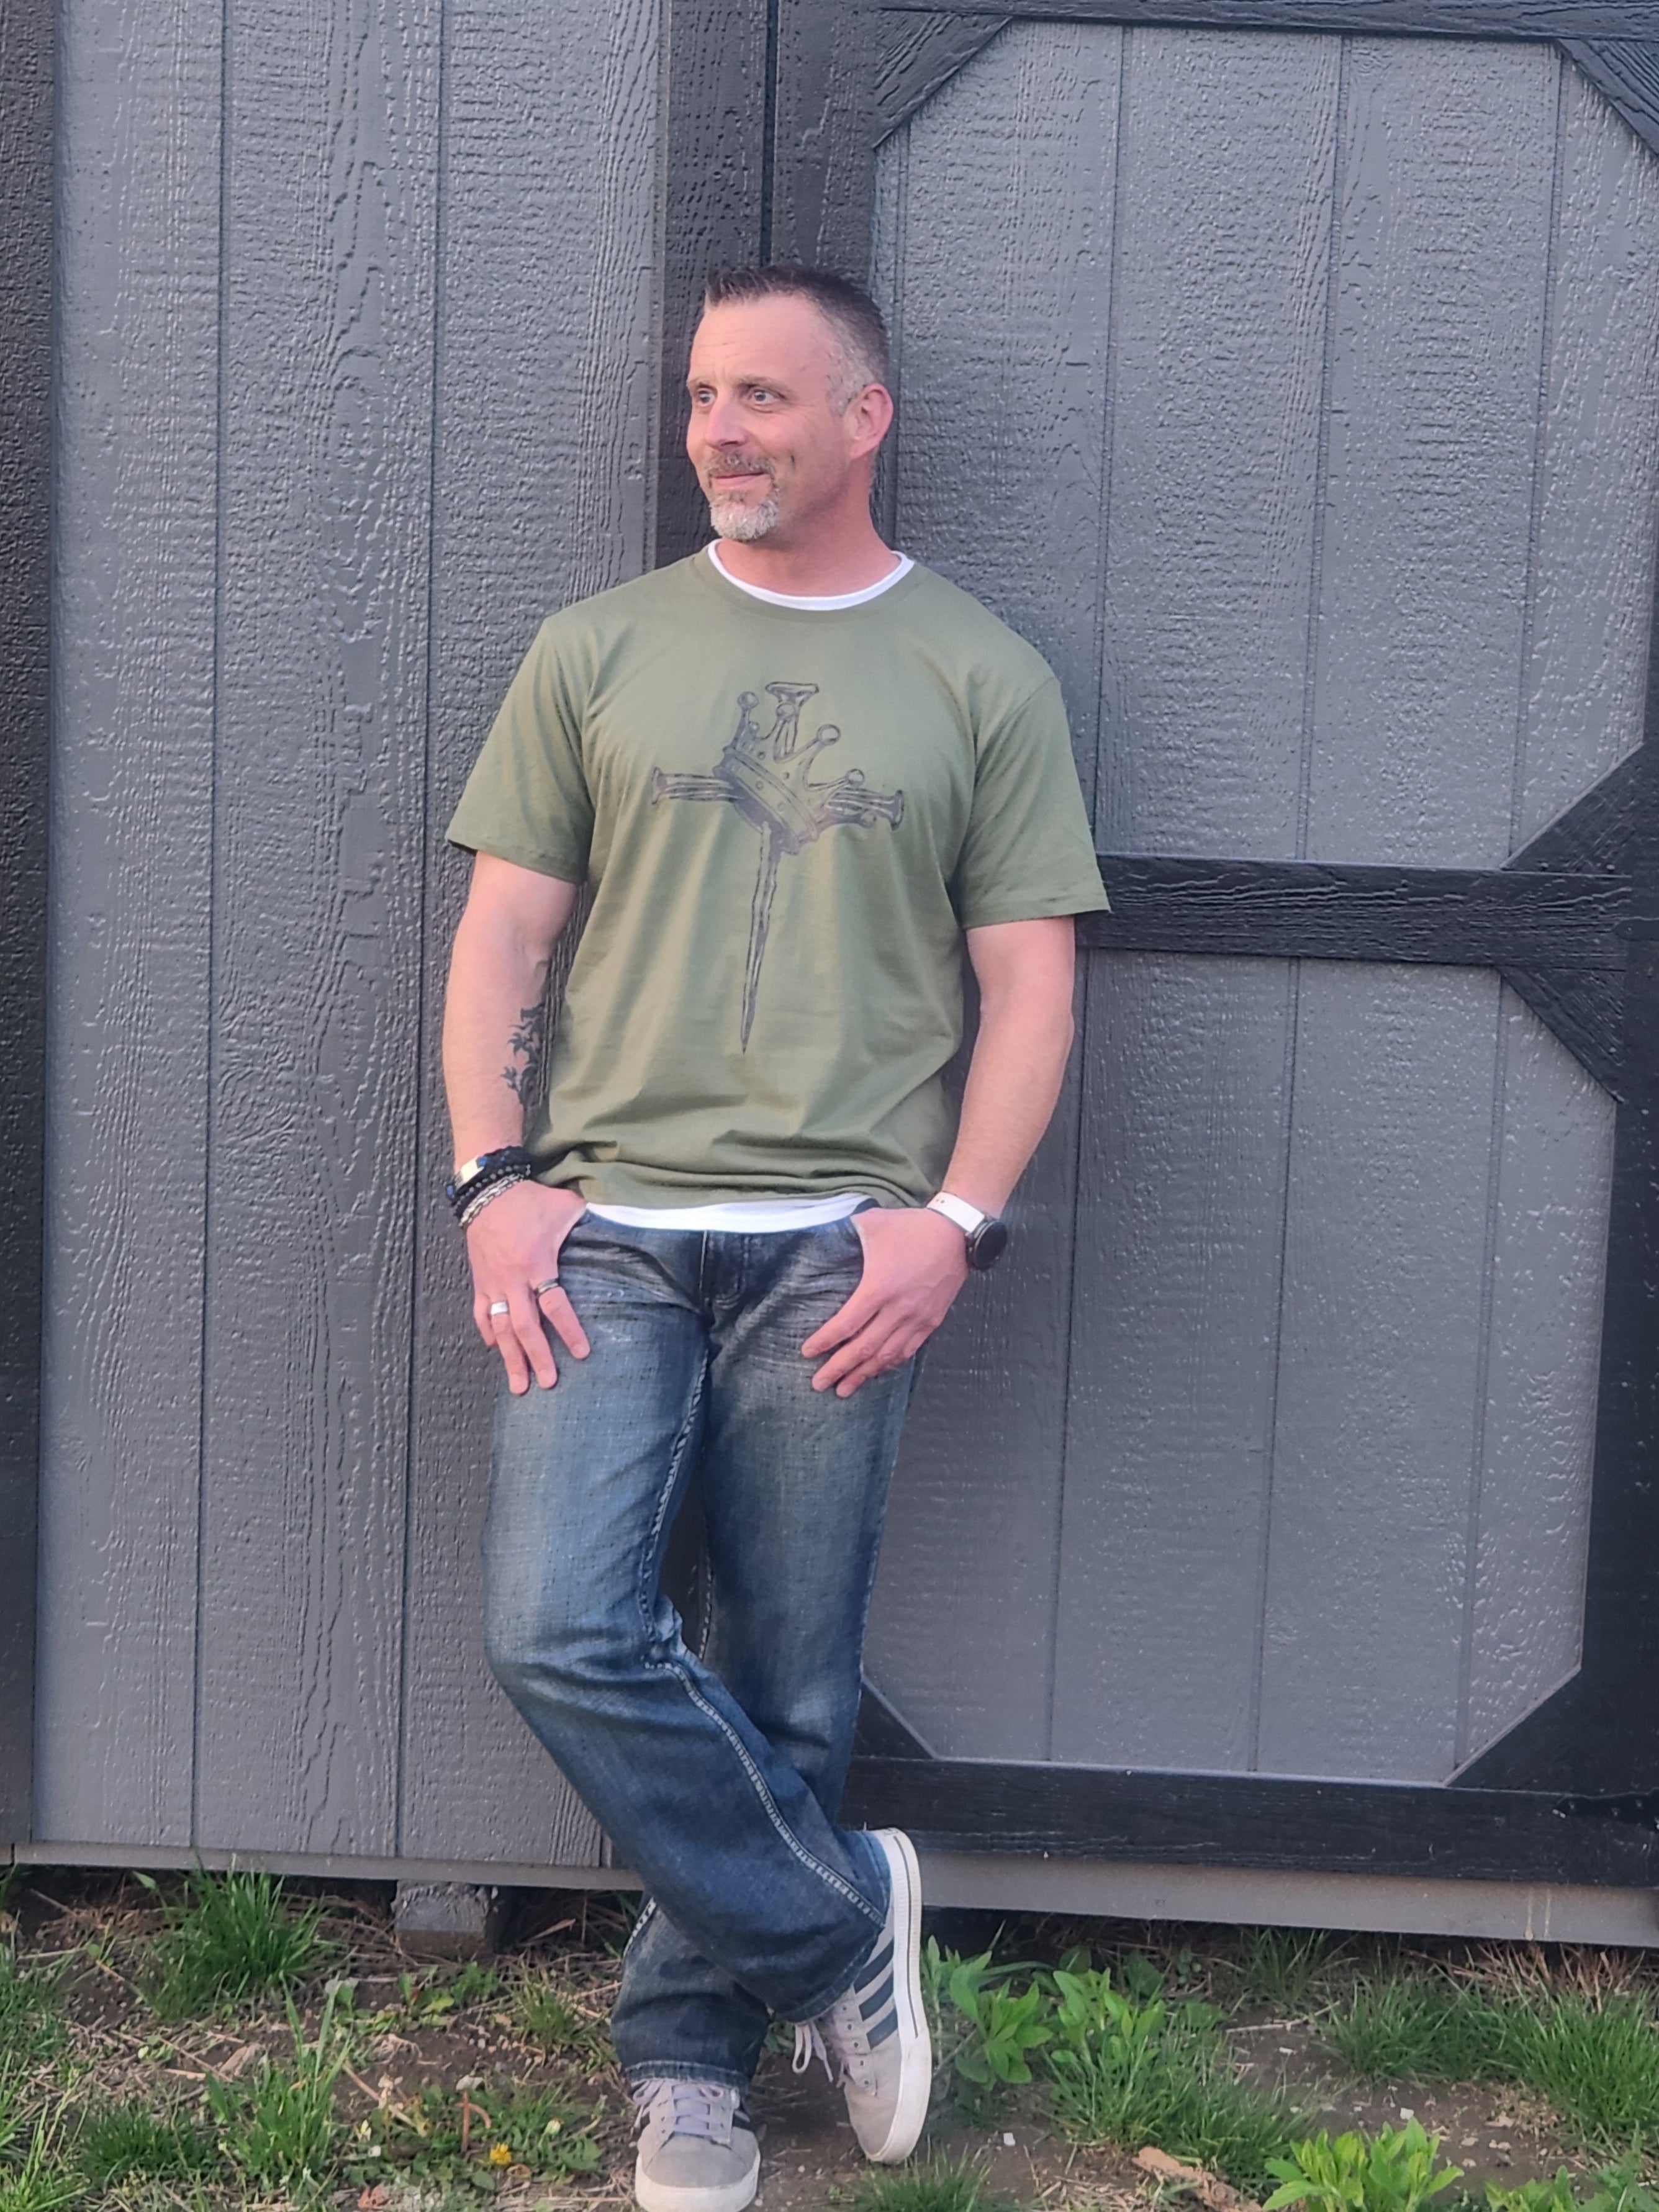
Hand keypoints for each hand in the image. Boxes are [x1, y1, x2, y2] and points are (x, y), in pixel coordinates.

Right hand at [466, 1181, 590, 1392]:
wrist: (486, 1191)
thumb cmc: (530, 1200)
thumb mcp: (566, 1207)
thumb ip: (589, 1223)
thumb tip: (623, 1228)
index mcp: (537, 1263)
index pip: (555, 1305)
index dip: (568, 1330)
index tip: (582, 1353)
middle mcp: (513, 1279)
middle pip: (525, 1327)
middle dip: (536, 1358)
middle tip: (547, 1383)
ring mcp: (493, 1283)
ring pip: (500, 1328)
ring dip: (509, 1358)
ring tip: (517, 1385)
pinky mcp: (479, 1280)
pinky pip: (480, 1313)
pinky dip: (487, 1332)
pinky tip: (493, 1348)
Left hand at [800, 1206, 968, 1396]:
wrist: (957, 1233)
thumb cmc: (912, 1228)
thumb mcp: (873, 1223)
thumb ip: (845, 1232)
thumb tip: (821, 1235)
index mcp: (879, 1287)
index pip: (846, 1324)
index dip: (825, 1342)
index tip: (808, 1352)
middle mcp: (898, 1309)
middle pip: (864, 1348)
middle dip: (839, 1369)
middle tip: (819, 1384)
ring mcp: (918, 1318)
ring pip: (886, 1355)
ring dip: (863, 1374)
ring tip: (844, 1389)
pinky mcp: (932, 1321)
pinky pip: (908, 1350)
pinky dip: (889, 1363)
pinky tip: (876, 1371)